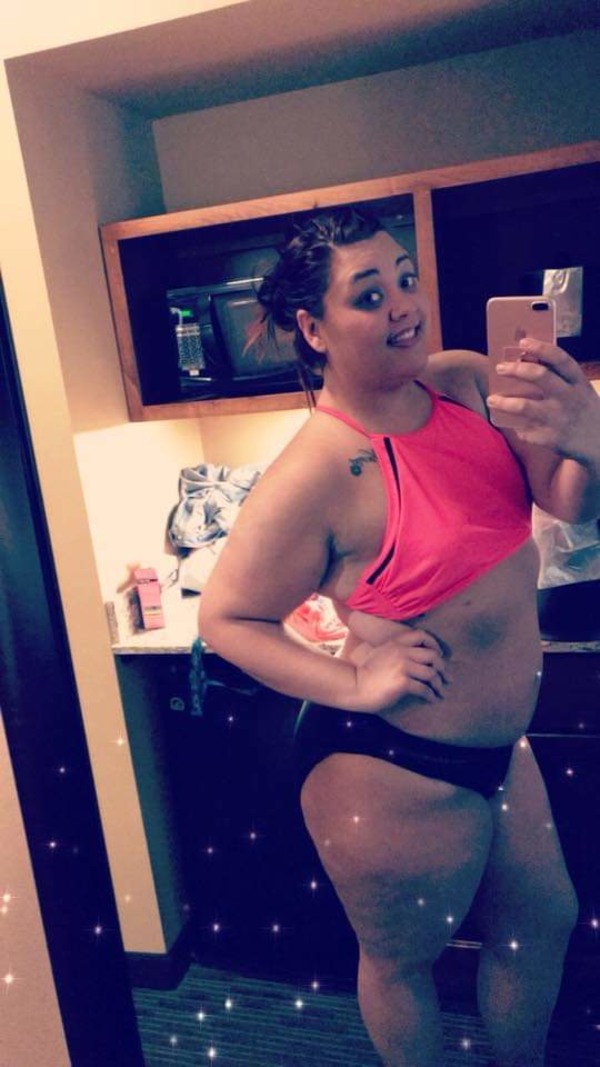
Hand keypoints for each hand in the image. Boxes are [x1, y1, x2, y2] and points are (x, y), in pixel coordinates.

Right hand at [348, 627, 448, 712]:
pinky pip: (424, 688)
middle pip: (432, 656)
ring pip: (431, 673)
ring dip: (439, 684)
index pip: (422, 635)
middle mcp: (401, 651)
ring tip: (440, 692)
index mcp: (396, 642)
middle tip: (446, 678)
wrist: (355, 686)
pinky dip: (431, 695)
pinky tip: (432, 700)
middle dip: (442, 668)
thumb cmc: (367, 672)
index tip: (440, 655)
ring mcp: (402, 666)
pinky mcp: (402, 682)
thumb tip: (415, 654)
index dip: (435, 644)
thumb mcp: (381, 652)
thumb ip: (397, 648)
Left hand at [487, 339, 599, 459]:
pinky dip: (518, 428)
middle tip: (500, 368)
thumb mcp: (581, 391)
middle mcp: (569, 398)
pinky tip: (516, 426)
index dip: (541, 347)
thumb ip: (560, 379)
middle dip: (516, 369)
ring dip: (503, 402)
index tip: (523, 342)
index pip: (560, 359)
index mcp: (578, 383)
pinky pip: (525, 430)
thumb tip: (526, 362)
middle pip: (539, 375)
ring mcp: (559, 419)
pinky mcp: (551, 439)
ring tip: (491, 399)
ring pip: (524, 406)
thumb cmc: (583, 411)